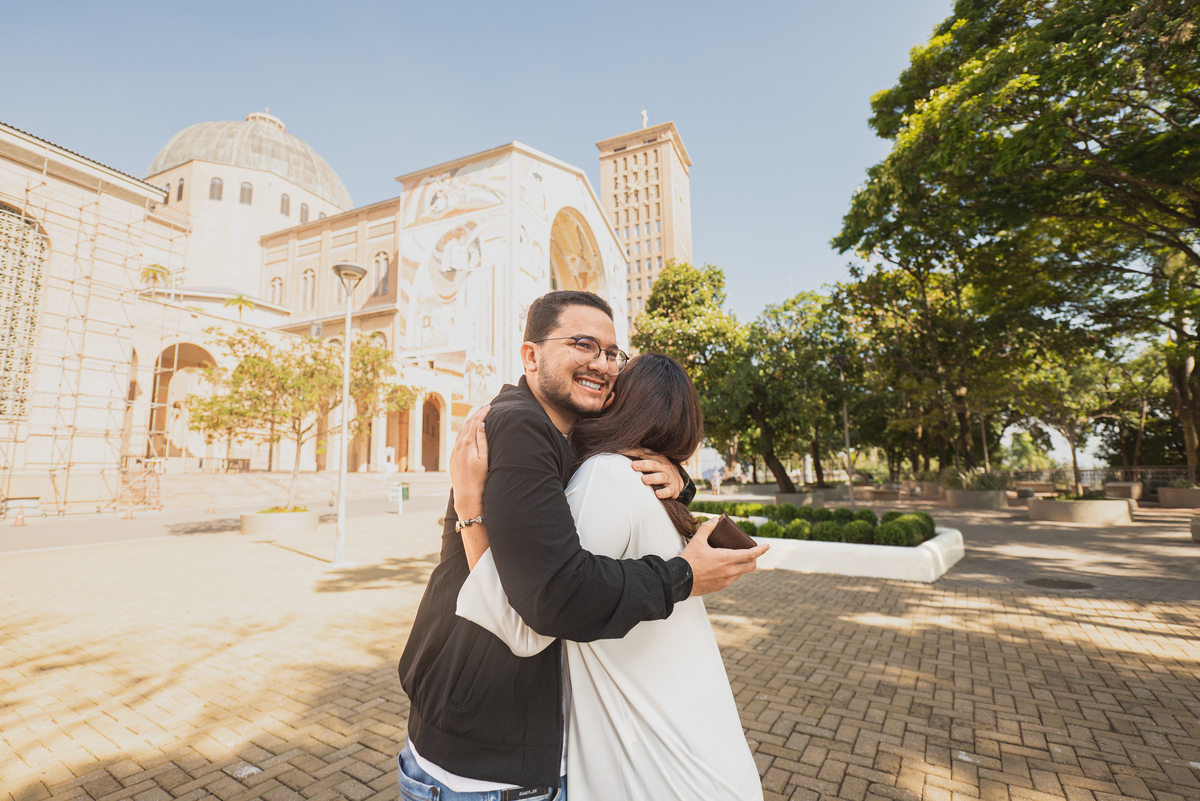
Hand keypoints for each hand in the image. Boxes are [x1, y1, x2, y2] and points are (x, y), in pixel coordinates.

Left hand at [450, 404, 489, 518]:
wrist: (466, 494)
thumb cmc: (479, 478)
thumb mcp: (484, 458)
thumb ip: (482, 440)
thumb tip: (481, 425)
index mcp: (467, 444)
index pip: (475, 423)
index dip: (482, 413)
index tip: (489, 406)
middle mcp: (458, 446)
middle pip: (467, 425)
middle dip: (476, 415)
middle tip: (484, 407)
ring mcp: (454, 452)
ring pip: (461, 432)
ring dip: (469, 423)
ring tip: (477, 417)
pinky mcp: (453, 458)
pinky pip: (458, 440)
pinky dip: (464, 432)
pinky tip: (467, 433)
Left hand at [624, 448, 683, 498]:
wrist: (678, 480)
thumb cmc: (658, 470)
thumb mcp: (651, 462)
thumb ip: (637, 458)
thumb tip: (617, 452)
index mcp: (656, 457)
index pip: (644, 453)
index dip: (633, 452)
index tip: (621, 452)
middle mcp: (663, 465)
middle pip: (653, 464)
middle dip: (643, 464)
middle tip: (633, 466)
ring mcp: (669, 477)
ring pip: (661, 476)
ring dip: (652, 478)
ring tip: (644, 480)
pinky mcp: (673, 488)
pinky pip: (669, 490)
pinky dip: (664, 492)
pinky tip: (657, 494)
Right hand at [680, 517, 769, 595]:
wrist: (680, 581)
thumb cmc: (689, 561)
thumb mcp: (697, 541)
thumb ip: (707, 528)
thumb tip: (714, 520)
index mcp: (727, 559)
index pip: (750, 554)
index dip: (761, 550)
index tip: (767, 546)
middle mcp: (730, 571)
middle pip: (751, 566)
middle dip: (754, 559)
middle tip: (751, 553)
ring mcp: (725, 581)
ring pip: (741, 573)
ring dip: (741, 566)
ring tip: (734, 559)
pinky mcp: (719, 587)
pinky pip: (731, 579)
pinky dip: (731, 573)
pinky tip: (722, 569)